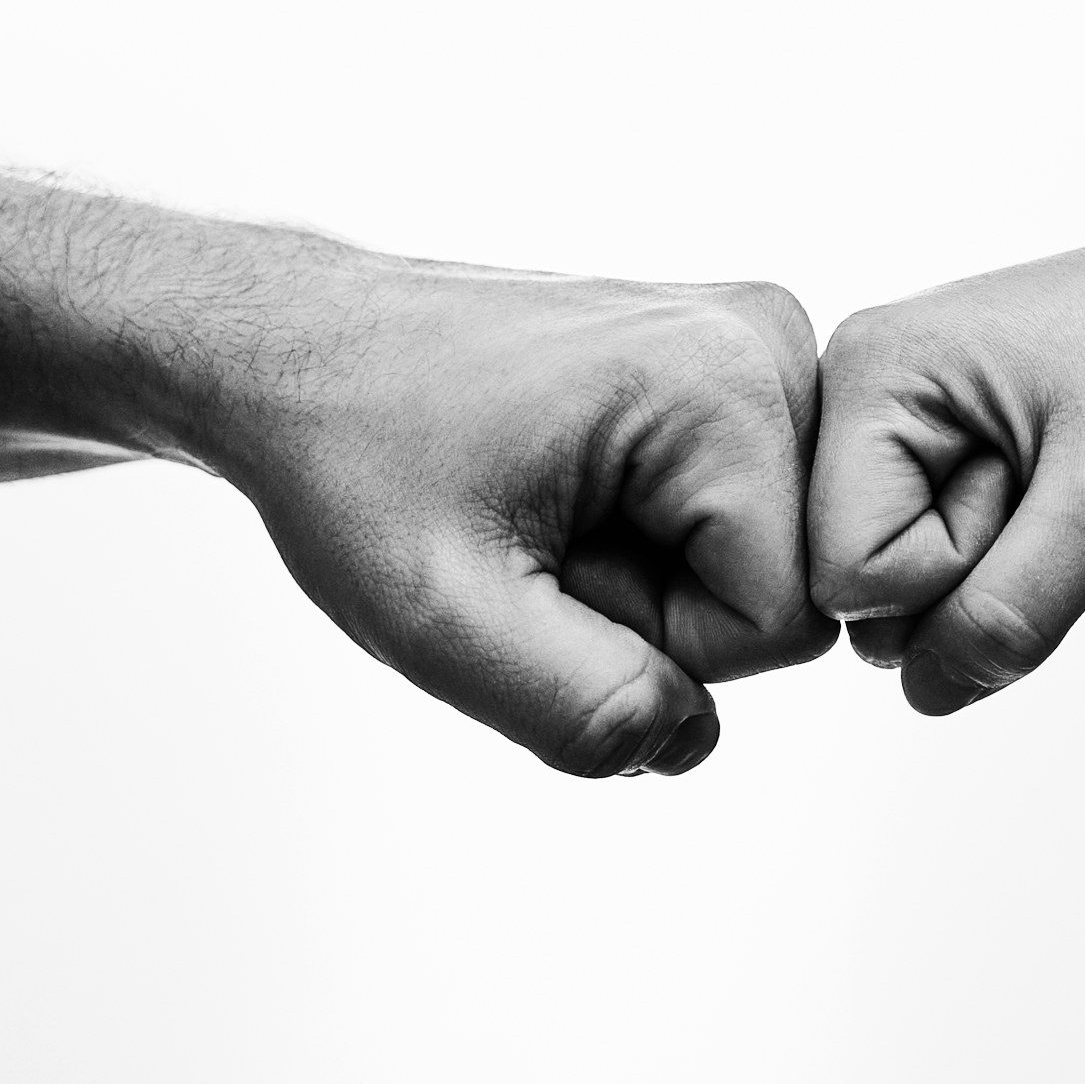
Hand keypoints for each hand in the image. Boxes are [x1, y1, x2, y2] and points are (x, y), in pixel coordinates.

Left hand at [200, 257, 836, 776]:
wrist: (294, 346)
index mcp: (725, 382)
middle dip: (658, 607)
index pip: (786, 620)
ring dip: (650, 576)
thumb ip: (578, 706)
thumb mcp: (440, 615)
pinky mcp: (726, 364)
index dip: (661, 642)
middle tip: (535, 536)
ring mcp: (752, 345)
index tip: (550, 567)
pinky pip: (737, 521)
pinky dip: (650, 537)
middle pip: (789, 586)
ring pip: (764, 560)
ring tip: (542, 510)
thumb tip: (691, 742)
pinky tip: (564, 492)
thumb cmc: (352, 457)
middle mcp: (767, 341)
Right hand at [809, 202, 1084, 713]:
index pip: (844, 573)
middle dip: (973, 568)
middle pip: (864, 586)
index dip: (952, 569)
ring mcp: (904, 419)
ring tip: (1065, 470)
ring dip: (1001, 562)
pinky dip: (1017, 548)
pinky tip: (1061, 480)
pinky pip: (950, 556)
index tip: (1037, 479)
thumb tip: (924, 695)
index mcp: (869, 369)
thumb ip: (1010, 614)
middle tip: (1057, 473)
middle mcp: (862, 389)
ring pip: (910, 584)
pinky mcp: (946, 444)